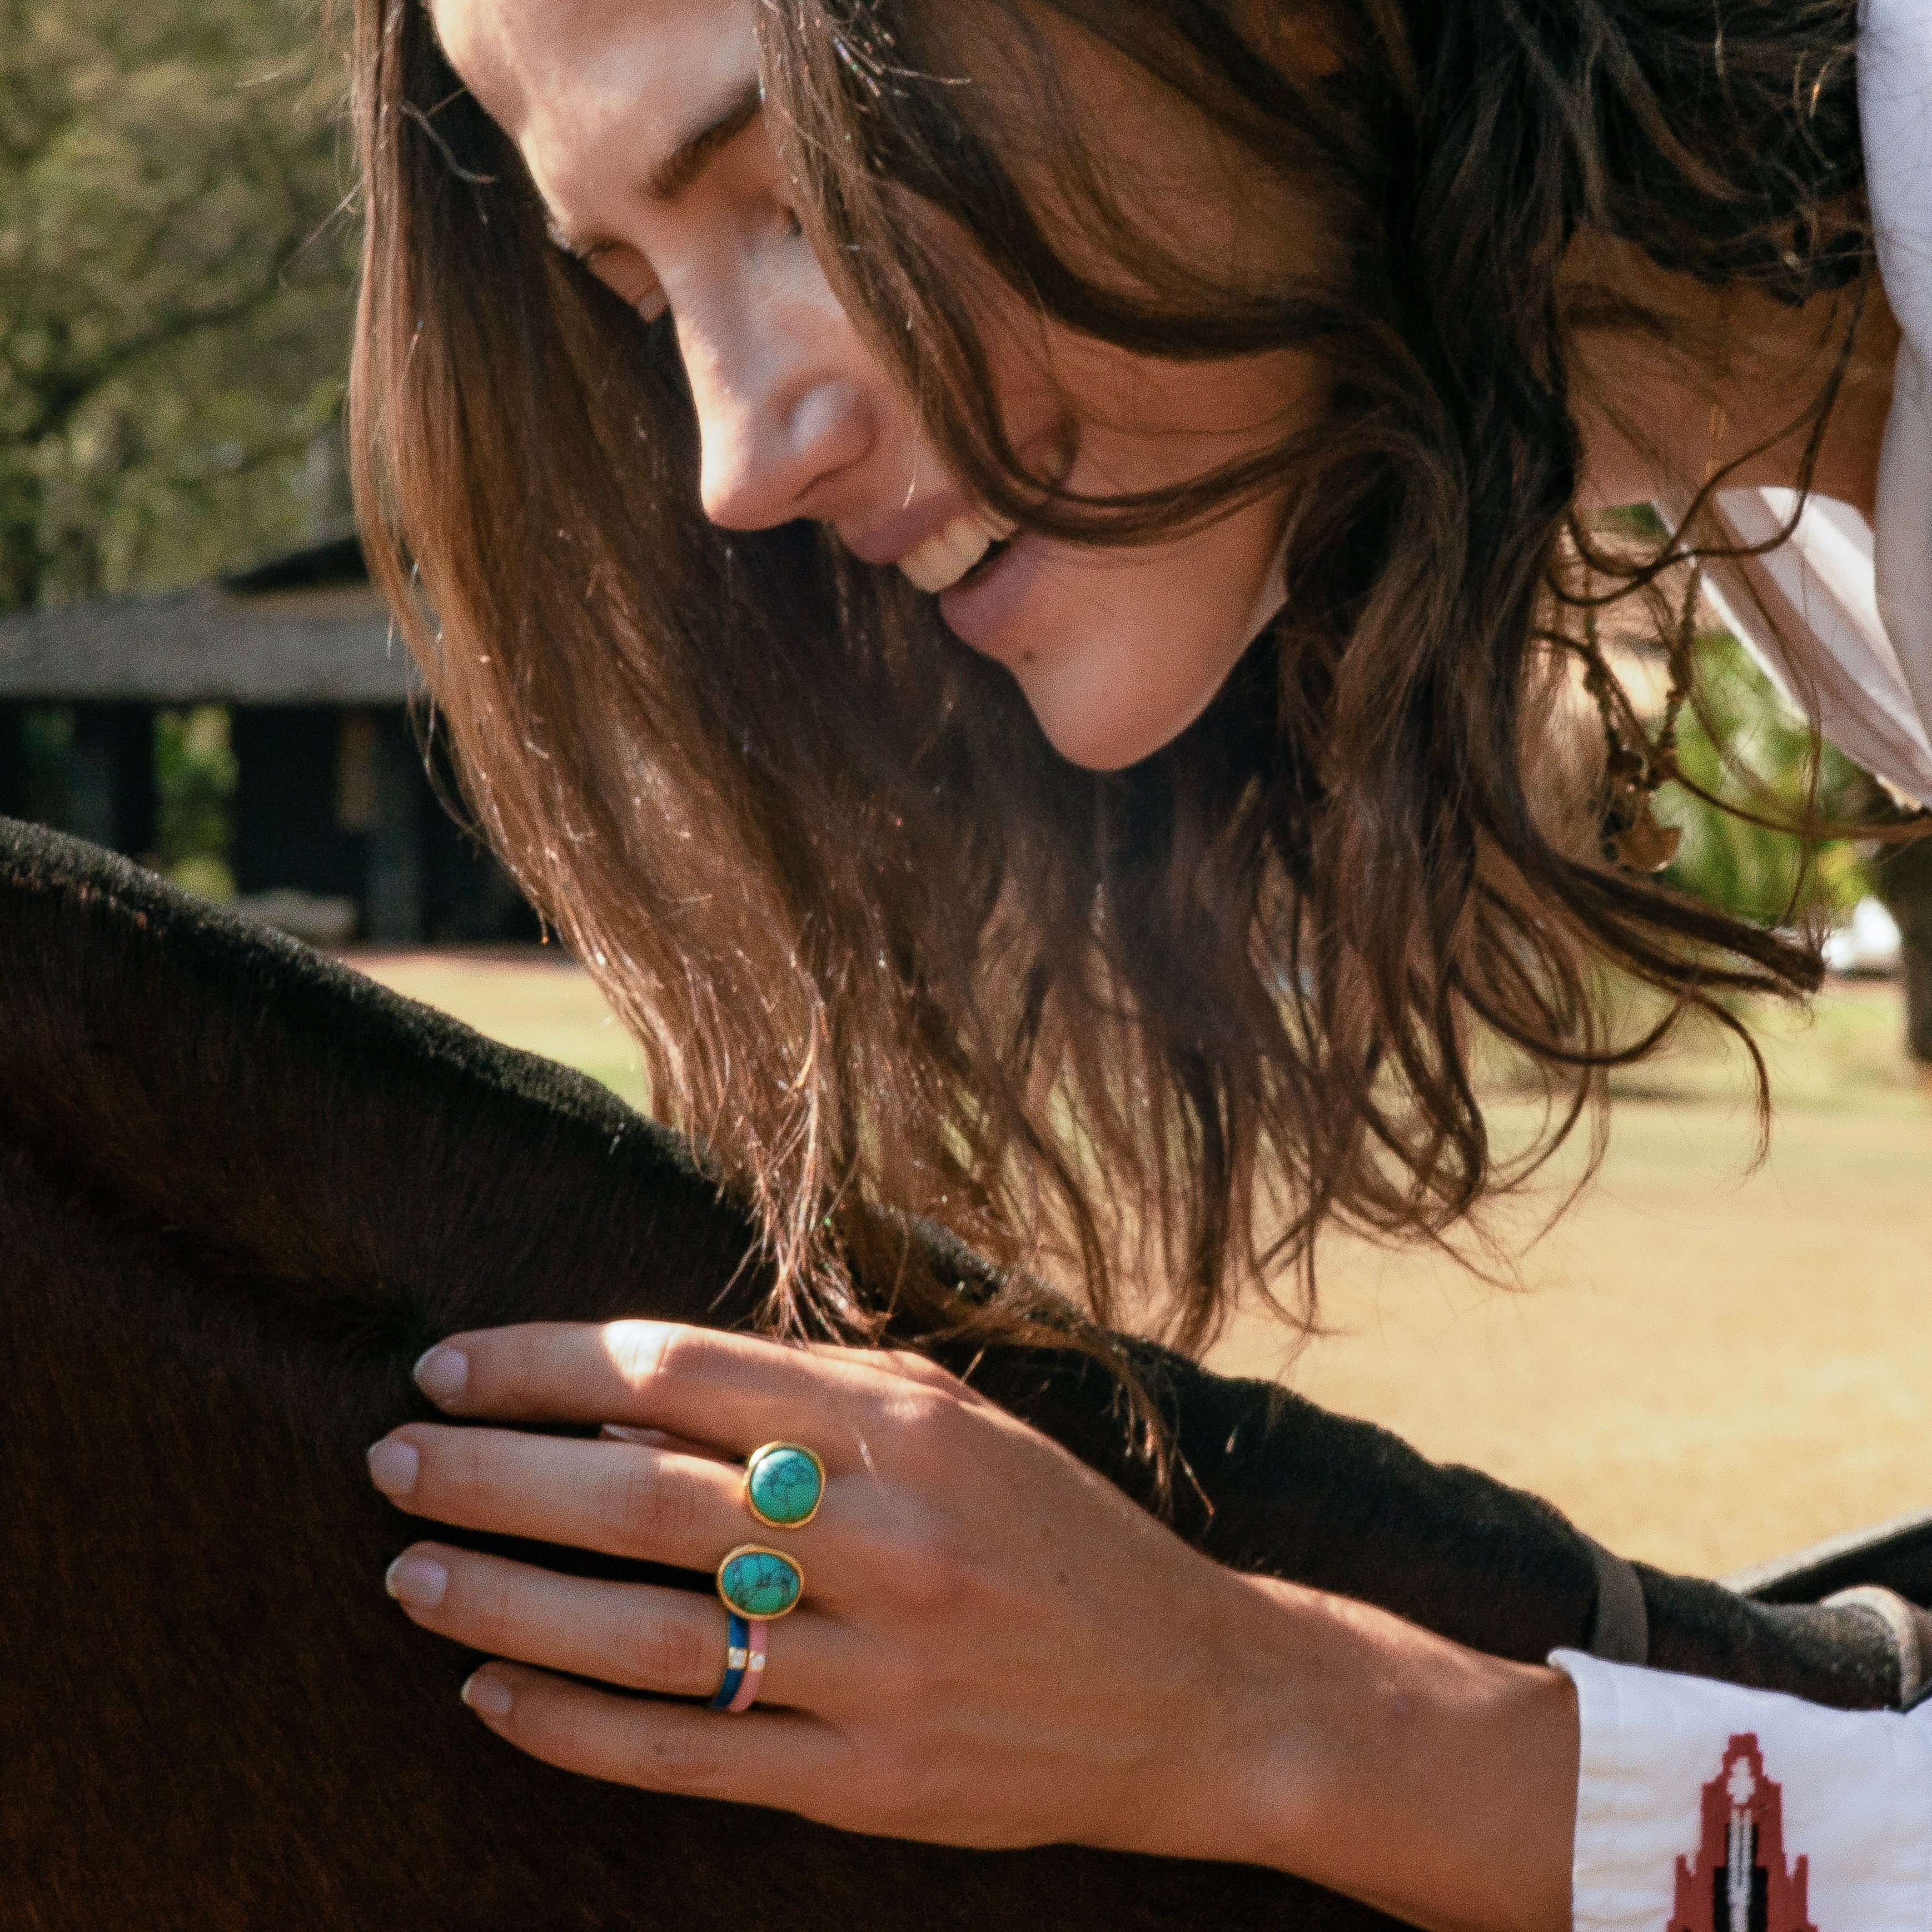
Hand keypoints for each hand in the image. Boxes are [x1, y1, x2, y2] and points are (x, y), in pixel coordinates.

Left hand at [366, 1320, 1578, 1929]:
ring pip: (649, 1635)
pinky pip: (692, 1754)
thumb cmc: (1058, 1534)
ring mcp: (875, 1672)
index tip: (455, 1364)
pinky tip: (494, 1694)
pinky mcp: (870, 1785)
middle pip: (643, 1498)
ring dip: (510, 1602)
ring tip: (410, 1573)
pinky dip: (578, 1725)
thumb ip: (806, 1398)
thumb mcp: (954, 1425)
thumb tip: (627, 1401)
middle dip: (497, 1474)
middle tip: (394, 1459)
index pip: (682, 1371)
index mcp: (904, 1428)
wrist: (1194, 1693)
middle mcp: (886, 1540)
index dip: (548, 1364)